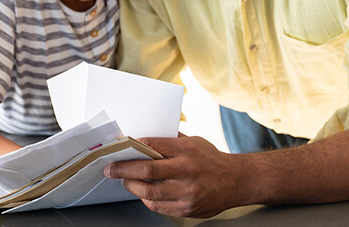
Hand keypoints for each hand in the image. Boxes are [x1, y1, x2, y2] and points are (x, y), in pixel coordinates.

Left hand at [104, 135, 240, 217]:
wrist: (237, 181)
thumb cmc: (211, 159)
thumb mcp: (193, 142)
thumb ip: (170, 141)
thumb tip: (142, 140)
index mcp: (186, 150)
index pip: (152, 145)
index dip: (133, 146)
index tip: (120, 148)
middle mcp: (187, 171)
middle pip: (146, 170)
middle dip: (123, 169)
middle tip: (111, 168)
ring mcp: (187, 192)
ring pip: (149, 192)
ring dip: (132, 186)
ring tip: (125, 181)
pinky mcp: (188, 209)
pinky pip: (159, 206)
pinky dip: (147, 199)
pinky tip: (143, 193)